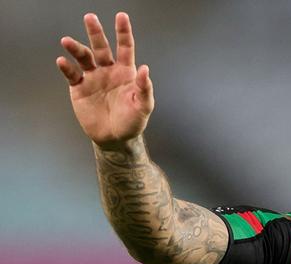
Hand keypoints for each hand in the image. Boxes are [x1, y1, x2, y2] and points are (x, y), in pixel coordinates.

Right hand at [56, 12, 153, 147]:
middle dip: (96, 32)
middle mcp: (108, 71)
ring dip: (76, 48)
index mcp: (126, 72)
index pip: (125, 48)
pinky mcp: (79, 88)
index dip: (123, 32)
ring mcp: (93, 78)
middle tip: (90, 18)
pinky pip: (72, 74)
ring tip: (67, 41)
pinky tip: (63, 62)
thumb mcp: (143, 106)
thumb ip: (144, 88)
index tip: (121, 17)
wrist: (115, 138)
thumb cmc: (132, 122)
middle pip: (101, 47)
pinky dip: (67, 67)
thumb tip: (146, 69)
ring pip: (83, 57)